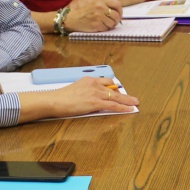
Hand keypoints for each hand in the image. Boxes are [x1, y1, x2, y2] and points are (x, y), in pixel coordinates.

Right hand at [21, 77, 138, 120]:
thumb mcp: (75, 90)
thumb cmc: (61, 98)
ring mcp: (95, 93)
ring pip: (116, 97)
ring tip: (135, 103)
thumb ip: (85, 92)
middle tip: (133, 98)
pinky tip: (129, 109)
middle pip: (113, 89)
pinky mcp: (95, 102)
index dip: (114, 87)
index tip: (119, 90)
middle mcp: (94, 84)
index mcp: (89, 80)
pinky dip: (123, 107)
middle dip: (124, 94)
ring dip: (127, 101)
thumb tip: (90, 99)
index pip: (106, 81)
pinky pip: (113, 105)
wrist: (55, 100)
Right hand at [66, 0, 122, 31]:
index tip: (119, 14)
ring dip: (110, 25)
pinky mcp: (96, 25)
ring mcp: (98, 16)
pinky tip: (100, 26)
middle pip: (116, 15)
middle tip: (114, 22)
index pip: (117, 4)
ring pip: (112, 23)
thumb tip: (117, 10)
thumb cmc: (83, 11)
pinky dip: (105, 28)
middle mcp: (100, 7)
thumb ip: (104, 4)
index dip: (120, 11)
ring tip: (105, 24)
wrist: (72, 18)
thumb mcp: (94, 2)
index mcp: (101, 0)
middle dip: (117, 20)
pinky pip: (106, 28)